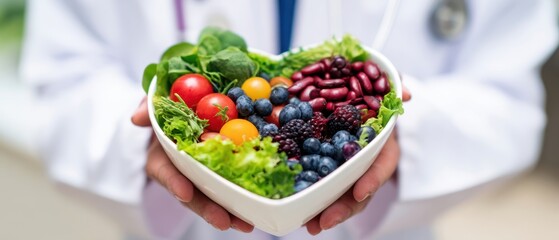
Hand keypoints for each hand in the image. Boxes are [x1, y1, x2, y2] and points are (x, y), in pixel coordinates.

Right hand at [131, 97, 253, 232]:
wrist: (188, 111)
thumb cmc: (170, 111)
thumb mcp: (157, 106)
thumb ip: (149, 109)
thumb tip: (137, 118)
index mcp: (160, 157)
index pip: (163, 171)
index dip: (173, 181)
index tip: (184, 192)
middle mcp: (180, 172)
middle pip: (191, 194)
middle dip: (206, 208)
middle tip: (223, 220)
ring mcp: (199, 177)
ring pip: (212, 198)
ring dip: (228, 212)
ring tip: (245, 224)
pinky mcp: (219, 176)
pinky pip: (229, 187)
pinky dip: (242, 199)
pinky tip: (256, 210)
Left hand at [304, 86, 410, 234]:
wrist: (354, 98)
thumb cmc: (370, 94)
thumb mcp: (382, 84)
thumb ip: (393, 85)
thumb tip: (408, 93)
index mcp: (383, 144)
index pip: (383, 164)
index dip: (373, 178)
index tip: (361, 192)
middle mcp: (366, 163)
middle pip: (360, 191)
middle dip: (344, 208)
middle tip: (326, 221)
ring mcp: (348, 170)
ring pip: (342, 197)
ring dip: (327, 213)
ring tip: (311, 226)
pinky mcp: (328, 170)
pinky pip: (322, 187)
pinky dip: (312, 201)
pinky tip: (298, 214)